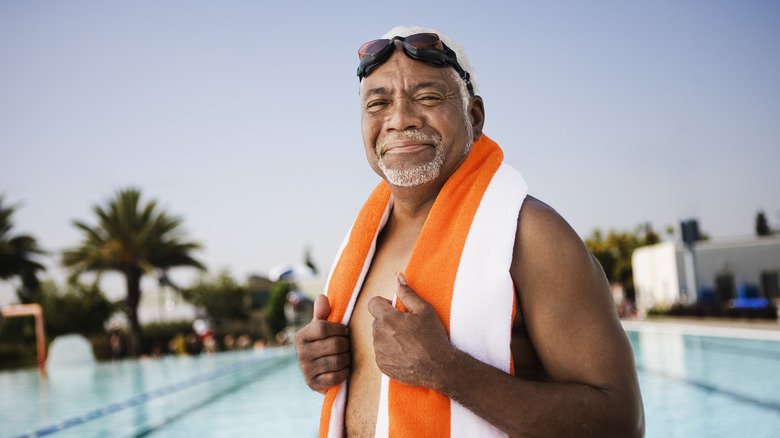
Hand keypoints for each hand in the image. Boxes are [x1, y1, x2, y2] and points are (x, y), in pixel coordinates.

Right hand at [294, 294, 350, 393]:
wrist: (320, 371)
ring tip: (347, 355)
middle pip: (334, 344)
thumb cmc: (324, 343)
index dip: (339, 329)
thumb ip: (322, 312)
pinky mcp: (314, 384)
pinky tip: (344, 368)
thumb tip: (322, 297)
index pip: (323, 328)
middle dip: (346, 344)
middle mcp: (301, 353)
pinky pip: (337, 377)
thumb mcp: (321, 327)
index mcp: (301, 336)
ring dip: (347, 358)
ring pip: (338, 361)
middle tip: (348, 345)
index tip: (345, 331)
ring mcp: (306, 370)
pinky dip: (345, 372)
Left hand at [367, 273, 453, 388]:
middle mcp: (378, 335)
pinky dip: (390, 352)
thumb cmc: (432, 336)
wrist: (438, 366)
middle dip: (388, 321)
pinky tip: (406, 353)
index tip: (396, 310)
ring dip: (389, 337)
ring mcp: (379, 352)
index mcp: (386, 318)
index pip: (373, 303)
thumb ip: (407, 292)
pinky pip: (381, 353)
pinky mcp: (382, 365)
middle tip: (407, 328)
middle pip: (377, 321)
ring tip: (408, 342)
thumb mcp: (423, 309)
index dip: (384, 304)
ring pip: (379, 337)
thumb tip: (397, 277)